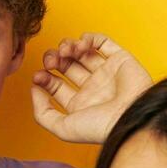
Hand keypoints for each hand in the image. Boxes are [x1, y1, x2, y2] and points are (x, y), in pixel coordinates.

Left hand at [30, 33, 152, 144]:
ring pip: (82, 52)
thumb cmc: (100, 127)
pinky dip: (89, 39)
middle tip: (51, 61)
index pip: (55, 86)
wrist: (131, 117)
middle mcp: (93, 88)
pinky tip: (82, 45)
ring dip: (68, 47)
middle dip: (54, 60)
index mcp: (80, 105)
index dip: (43, 78)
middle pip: (66, 67)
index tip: (38, 76)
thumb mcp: (62, 128)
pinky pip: (103, 42)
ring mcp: (106, 73)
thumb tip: (35, 91)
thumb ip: (42, 113)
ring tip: (66, 50)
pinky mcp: (120, 59)